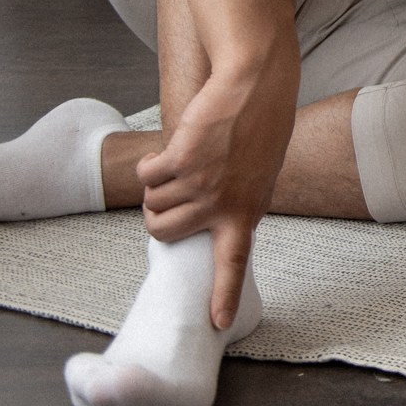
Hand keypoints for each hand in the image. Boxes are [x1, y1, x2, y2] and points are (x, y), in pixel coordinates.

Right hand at [134, 49, 300, 329]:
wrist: (253, 82)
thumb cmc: (258, 123)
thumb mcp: (257, 172)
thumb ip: (234, 201)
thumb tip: (210, 220)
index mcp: (246, 211)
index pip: (234, 263)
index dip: (223, 294)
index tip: (217, 323)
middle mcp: (223, 204)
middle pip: (164, 233)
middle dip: (158, 216)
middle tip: (173, 192)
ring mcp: (202, 184)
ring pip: (153, 205)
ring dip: (157, 185)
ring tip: (183, 162)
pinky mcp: (181, 161)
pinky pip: (147, 176)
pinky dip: (151, 163)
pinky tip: (174, 147)